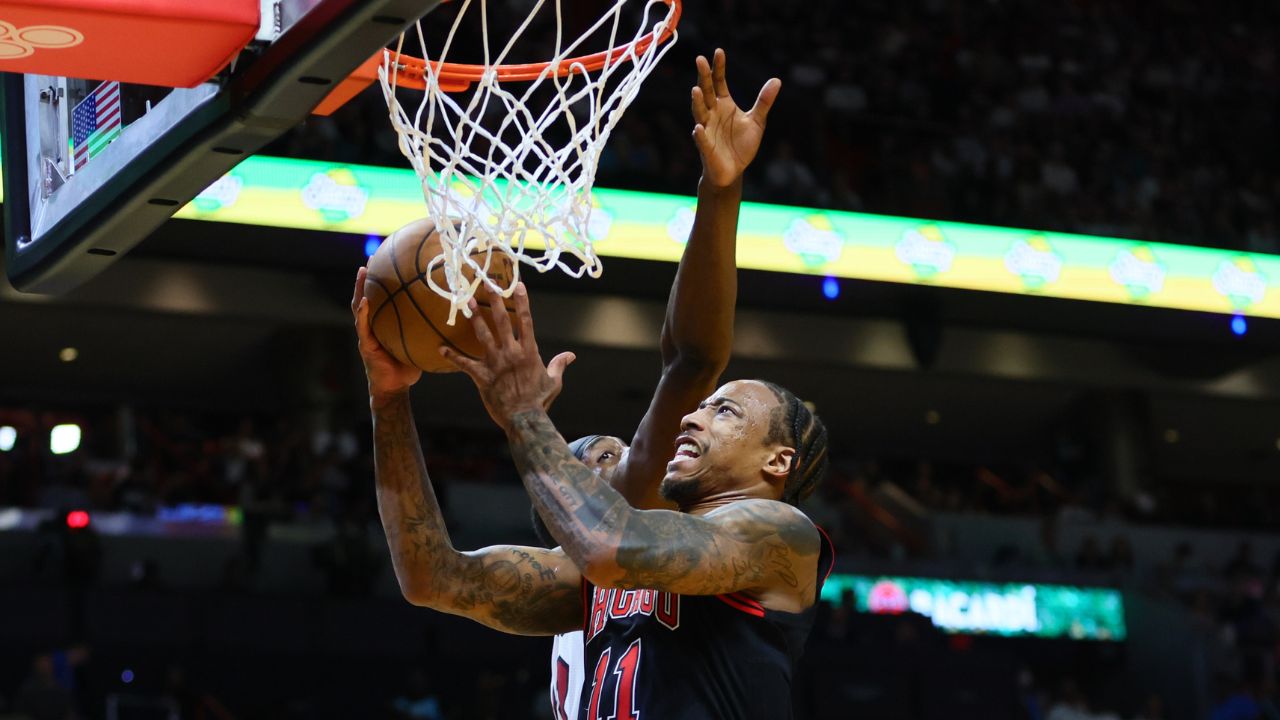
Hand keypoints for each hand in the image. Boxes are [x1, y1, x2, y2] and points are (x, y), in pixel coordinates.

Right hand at [352, 267, 421, 406]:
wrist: (395, 388)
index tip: (386, 263)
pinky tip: (365, 301)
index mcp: (384, 324)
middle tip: (370, 259)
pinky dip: (363, 312)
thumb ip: (429, 330)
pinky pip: (363, 325)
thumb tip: (453, 315)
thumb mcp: (420, 343)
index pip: (382, 299)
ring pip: (359, 307)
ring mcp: (367, 334)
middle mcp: (373, 326)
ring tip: (362, 272)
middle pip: (367, 296)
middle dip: (367, 278)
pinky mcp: (365, 344)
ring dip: (360, 289)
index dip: (382, 282)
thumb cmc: (409, 365)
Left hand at [439, 283, 574, 432]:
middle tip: (487, 284)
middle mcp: (511, 353)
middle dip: (495, 301)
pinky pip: (465, 364)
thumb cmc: (539, 401)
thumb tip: (571, 356)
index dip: (522, 302)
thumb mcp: (554, 382)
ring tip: (468, 302)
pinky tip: (441, 349)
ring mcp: (495, 363)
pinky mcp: (482, 376)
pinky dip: (452, 356)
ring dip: (475, 318)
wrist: (524, 419)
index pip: (526, 321)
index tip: (518, 285)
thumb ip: (559, 365)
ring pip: (483, 335)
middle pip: (502, 321)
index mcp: (529, 352)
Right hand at [691, 48, 780, 187]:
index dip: (719, 67)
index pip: (719, 82)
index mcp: (724, 104)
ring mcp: (707, 130)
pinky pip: (702, 140)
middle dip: (703, 77)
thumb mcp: (757, 121)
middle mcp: (712, 114)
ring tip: (695, 89)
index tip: (719, 51)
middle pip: (706, 92)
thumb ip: (764, 102)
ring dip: (697, 102)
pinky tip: (698, 128)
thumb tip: (777, 80)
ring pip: (700, 113)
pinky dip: (700, 134)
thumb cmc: (742, 145)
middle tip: (699, 59)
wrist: (733, 171)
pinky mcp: (706, 147)